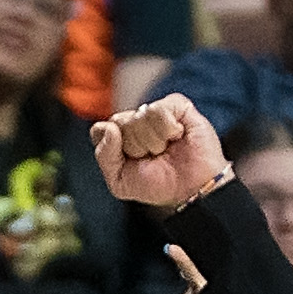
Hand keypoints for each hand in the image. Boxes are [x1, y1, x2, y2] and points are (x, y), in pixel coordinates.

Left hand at [91, 95, 229, 210]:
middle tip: (153, 157)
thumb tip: (109, 127)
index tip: (132, 162)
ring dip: (154, 141)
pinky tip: (178, 137)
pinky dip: (168, 130)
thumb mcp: (120, 182)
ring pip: (138, 117)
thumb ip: (104, 157)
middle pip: (118, 123)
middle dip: (135, 147)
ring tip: (167, 149)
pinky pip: (158, 111)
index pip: (100, 131)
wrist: (192, 189)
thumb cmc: (160, 185)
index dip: (113, 148)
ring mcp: (155, 111)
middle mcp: (135, 120)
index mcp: (120, 137)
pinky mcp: (176, 104)